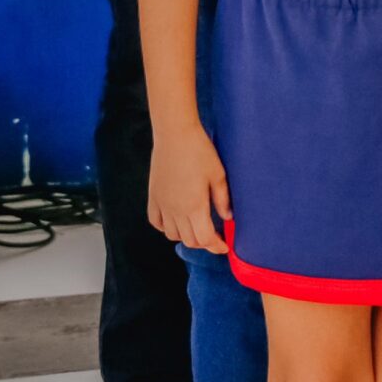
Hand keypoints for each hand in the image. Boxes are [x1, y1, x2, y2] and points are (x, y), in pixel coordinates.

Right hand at [148, 122, 230, 253]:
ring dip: (185, 236)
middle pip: (190, 241)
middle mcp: (176, 210)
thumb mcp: (218, 174)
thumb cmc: (199, 151)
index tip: (225, 246)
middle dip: (204, 243)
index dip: (217, 246)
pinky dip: (166, 227)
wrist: (175, 134)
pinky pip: (156, 222)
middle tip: (214, 236)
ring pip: (172, 235)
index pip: (205, 239)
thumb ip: (222, 199)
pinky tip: (176, 220)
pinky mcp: (153, 197)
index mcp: (195, 206)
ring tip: (196, 227)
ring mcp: (162, 204)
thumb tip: (228, 218)